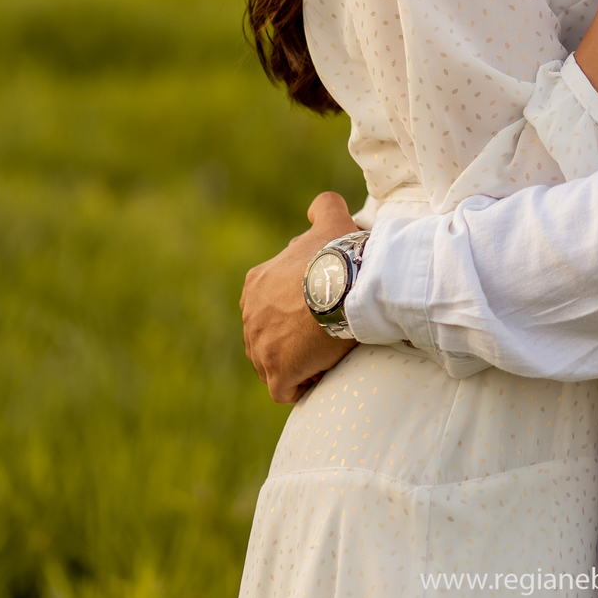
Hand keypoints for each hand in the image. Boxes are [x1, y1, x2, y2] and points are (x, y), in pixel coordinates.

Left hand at [241, 190, 360, 403]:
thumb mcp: (332, 219)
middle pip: (270, 336)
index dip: (295, 312)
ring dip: (298, 363)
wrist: (347, 285)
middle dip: (292, 340)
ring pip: (275, 364)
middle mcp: (250, 315)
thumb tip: (316, 209)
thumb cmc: (339, 254)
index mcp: (257, 284)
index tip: (321, 310)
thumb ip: (322, 208)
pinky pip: (285, 389)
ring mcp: (260, 346)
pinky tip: (322, 372)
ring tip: (326, 351)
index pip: (271, 306)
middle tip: (325, 332)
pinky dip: (301, 385)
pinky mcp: (276, 372)